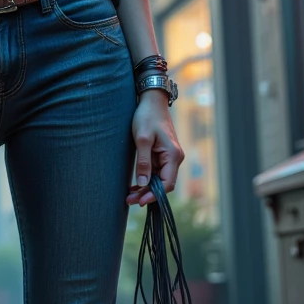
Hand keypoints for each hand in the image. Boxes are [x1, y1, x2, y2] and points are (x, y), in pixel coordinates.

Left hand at [127, 91, 183, 206]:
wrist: (152, 101)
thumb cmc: (147, 117)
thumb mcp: (142, 139)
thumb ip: (143, 162)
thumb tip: (143, 183)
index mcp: (173, 155)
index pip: (167, 183)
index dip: (154, 195)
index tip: (140, 201)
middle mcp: (174, 158)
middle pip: (163, 184)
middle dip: (147, 194)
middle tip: (129, 201)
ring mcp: (169, 157)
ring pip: (159, 180)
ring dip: (145, 188)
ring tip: (129, 197)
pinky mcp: (162, 155)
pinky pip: (156, 172)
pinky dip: (146, 180)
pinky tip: (135, 186)